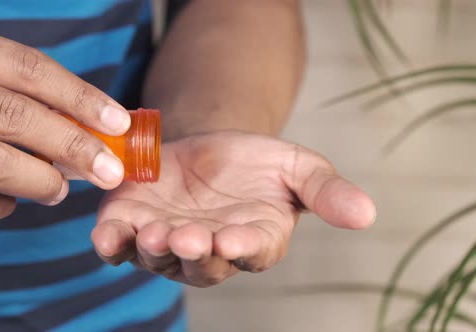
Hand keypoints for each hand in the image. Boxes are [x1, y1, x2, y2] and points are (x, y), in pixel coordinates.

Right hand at [0, 16, 129, 221]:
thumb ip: (11, 87)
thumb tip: (87, 124)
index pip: (26, 68)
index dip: (81, 97)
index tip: (118, 122)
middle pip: (16, 117)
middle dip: (76, 146)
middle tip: (111, 169)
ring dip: (44, 181)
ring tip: (61, 188)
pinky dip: (5, 204)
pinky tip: (10, 197)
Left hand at [93, 131, 375, 286]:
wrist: (209, 150)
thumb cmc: (257, 163)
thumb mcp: (298, 168)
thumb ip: (327, 191)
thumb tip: (368, 213)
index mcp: (253, 240)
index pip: (251, 252)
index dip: (242, 248)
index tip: (234, 240)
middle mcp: (210, 252)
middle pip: (200, 263)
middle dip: (193, 252)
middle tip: (189, 236)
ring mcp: (168, 242)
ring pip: (158, 257)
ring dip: (152, 248)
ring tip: (152, 230)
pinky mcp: (133, 225)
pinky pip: (119, 244)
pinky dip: (111, 242)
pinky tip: (107, 234)